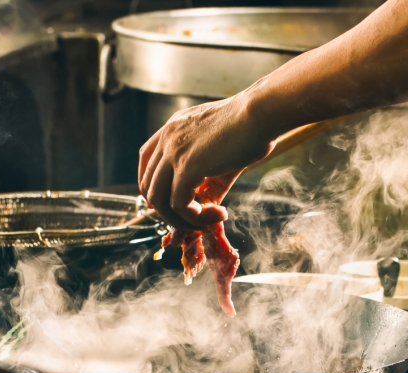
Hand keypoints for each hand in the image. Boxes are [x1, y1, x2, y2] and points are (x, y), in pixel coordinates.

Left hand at [138, 96, 275, 229]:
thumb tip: (209, 206)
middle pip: (147, 184)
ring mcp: (174, 152)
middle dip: (166, 209)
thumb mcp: (222, 153)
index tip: (168, 203)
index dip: (152, 186)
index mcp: (173, 128)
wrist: (261, 115)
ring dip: (181, 219)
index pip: (146, 159)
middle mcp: (168, 137)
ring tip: (207, 222)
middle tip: (193, 219)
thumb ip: (210, 180)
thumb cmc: (251, 128)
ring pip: (158, 200)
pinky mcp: (187, 167)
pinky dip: (196, 218)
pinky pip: (179, 205)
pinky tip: (219, 215)